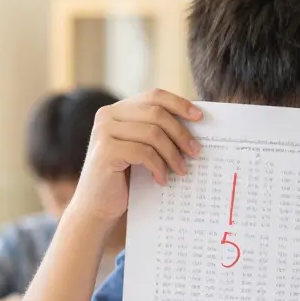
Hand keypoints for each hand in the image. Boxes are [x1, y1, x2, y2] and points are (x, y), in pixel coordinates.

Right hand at [70, 89, 201, 225]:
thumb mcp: (144, 147)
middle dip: (181, 134)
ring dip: (172, 154)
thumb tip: (197, 123)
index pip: (154, 96)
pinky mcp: (105, 150)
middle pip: (157, 113)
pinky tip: (161, 179)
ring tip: (181, 170)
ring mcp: (104, 131)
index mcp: (119, 110)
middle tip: (195, 152)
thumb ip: (159, 131)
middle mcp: (108, 115)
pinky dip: (158, 166)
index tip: (200, 117)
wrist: (99, 204)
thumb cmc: (127, 176)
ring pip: (153, 133)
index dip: (179, 104)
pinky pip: (144, 152)